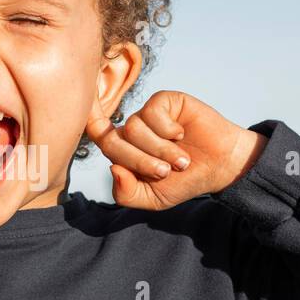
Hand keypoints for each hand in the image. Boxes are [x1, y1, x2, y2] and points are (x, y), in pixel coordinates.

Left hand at [85, 90, 266, 209]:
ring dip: (159, 150)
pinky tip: (181, 134)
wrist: (219, 167)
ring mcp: (147, 114)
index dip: (84, 122)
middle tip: (165, 173)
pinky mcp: (165, 101)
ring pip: (133, 129)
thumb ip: (127, 193)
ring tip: (181, 160)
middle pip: (112, 141)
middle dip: (138, 161)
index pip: (97, 134)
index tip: (79, 113)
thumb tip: (112, 169)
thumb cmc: (185, 182)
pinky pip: (152, 113)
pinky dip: (166, 130)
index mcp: (124, 150)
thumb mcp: (152, 198)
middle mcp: (131, 130)